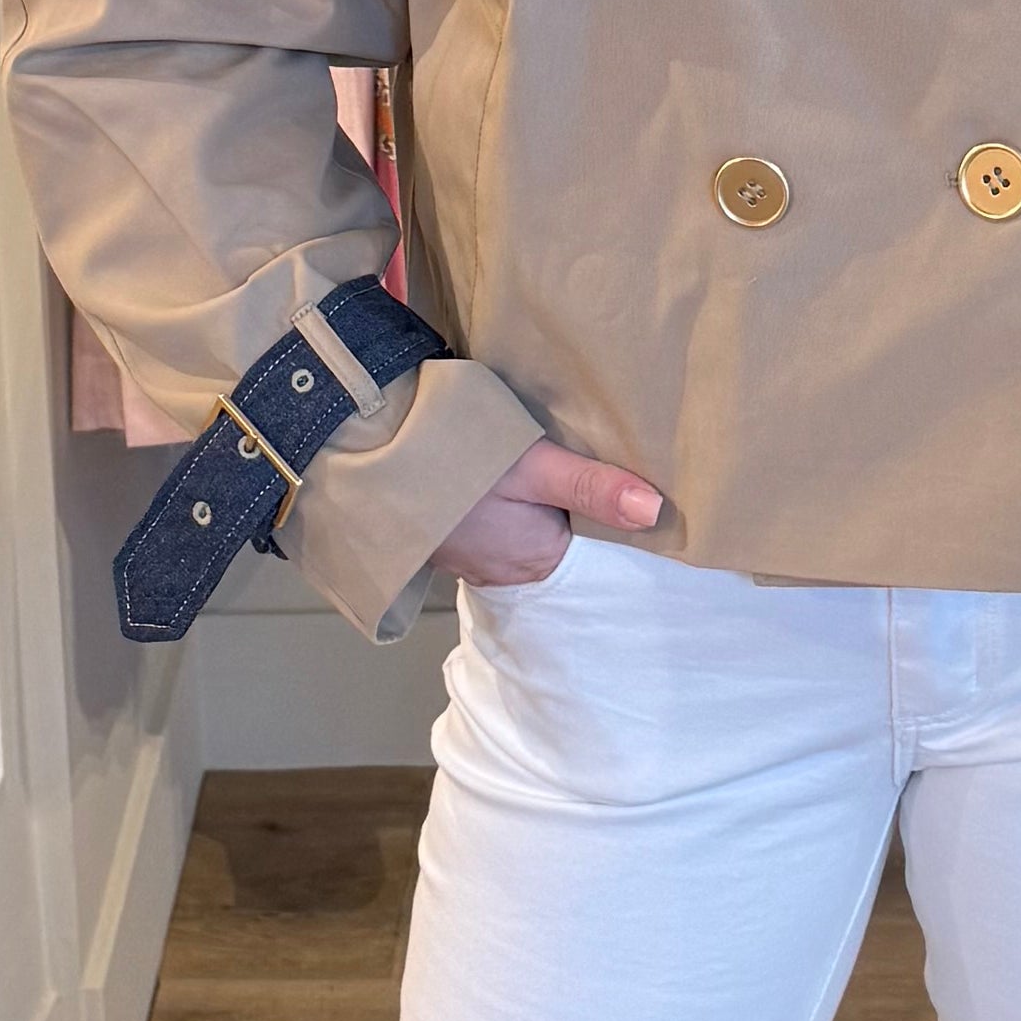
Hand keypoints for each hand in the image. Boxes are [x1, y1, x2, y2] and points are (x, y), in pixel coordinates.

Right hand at [430, 438, 666, 584]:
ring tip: (569, 467)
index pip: (595, 550)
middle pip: (562, 541)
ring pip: (530, 530)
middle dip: (582, 515)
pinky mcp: (452, 531)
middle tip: (614, 470)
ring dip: (544, 505)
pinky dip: (512, 502)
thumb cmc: (451, 461)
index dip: (616, 523)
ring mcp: (475, 553)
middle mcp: (506, 569)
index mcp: (536, 561)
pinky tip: (515, 472)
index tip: (644, 493)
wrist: (364, 451)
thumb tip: (656, 512)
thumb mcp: (531, 468)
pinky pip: (498, 521)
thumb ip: (590, 488)